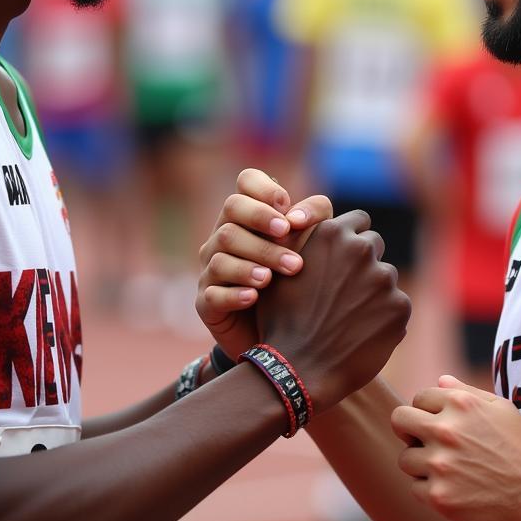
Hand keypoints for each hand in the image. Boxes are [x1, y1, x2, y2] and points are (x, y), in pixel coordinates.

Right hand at [197, 169, 331, 358]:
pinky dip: (233, 294)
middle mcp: (224, 236)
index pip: (245, 183)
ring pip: (221, 253)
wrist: (279, 338)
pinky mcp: (206, 303)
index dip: (263, 188)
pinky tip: (254, 297)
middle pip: (231, 211)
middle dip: (260, 219)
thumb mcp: (312, 247)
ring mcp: (211, 269)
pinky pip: (213, 293)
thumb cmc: (296, 283)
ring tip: (272, 276)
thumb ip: (314, 220)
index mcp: (250, 216)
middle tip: (287, 233)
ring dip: (251, 261)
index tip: (286, 206)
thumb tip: (297, 217)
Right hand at [255, 210, 410, 412]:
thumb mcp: (279, 269)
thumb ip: (304, 241)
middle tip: (344, 290)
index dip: (350, 238)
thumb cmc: (282, 319)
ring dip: (373, 291)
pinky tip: (360, 333)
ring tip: (349, 317)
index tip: (342, 256)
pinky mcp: (399, 307)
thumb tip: (310, 224)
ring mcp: (383, 279)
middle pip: (374, 245)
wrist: (297, 369)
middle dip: (362, 262)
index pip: (359, 220)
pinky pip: (396, 305)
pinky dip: (383, 317)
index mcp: (332, 233)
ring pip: (385, 278)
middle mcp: (361, 249)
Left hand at [391, 375, 520, 520]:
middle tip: (425, 443)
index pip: (418, 398)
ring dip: (420, 463)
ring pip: (405, 459)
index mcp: (458, 404)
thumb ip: (465, 392)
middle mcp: (445, 431)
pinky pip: (415, 489)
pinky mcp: (440, 498)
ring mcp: (440, 465)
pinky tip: (453, 489)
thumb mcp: (500, 408)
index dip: (427, 411)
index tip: (439, 424)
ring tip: (445, 470)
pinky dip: (430, 490)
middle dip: (409, 430)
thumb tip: (439, 381)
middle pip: (399, 421)